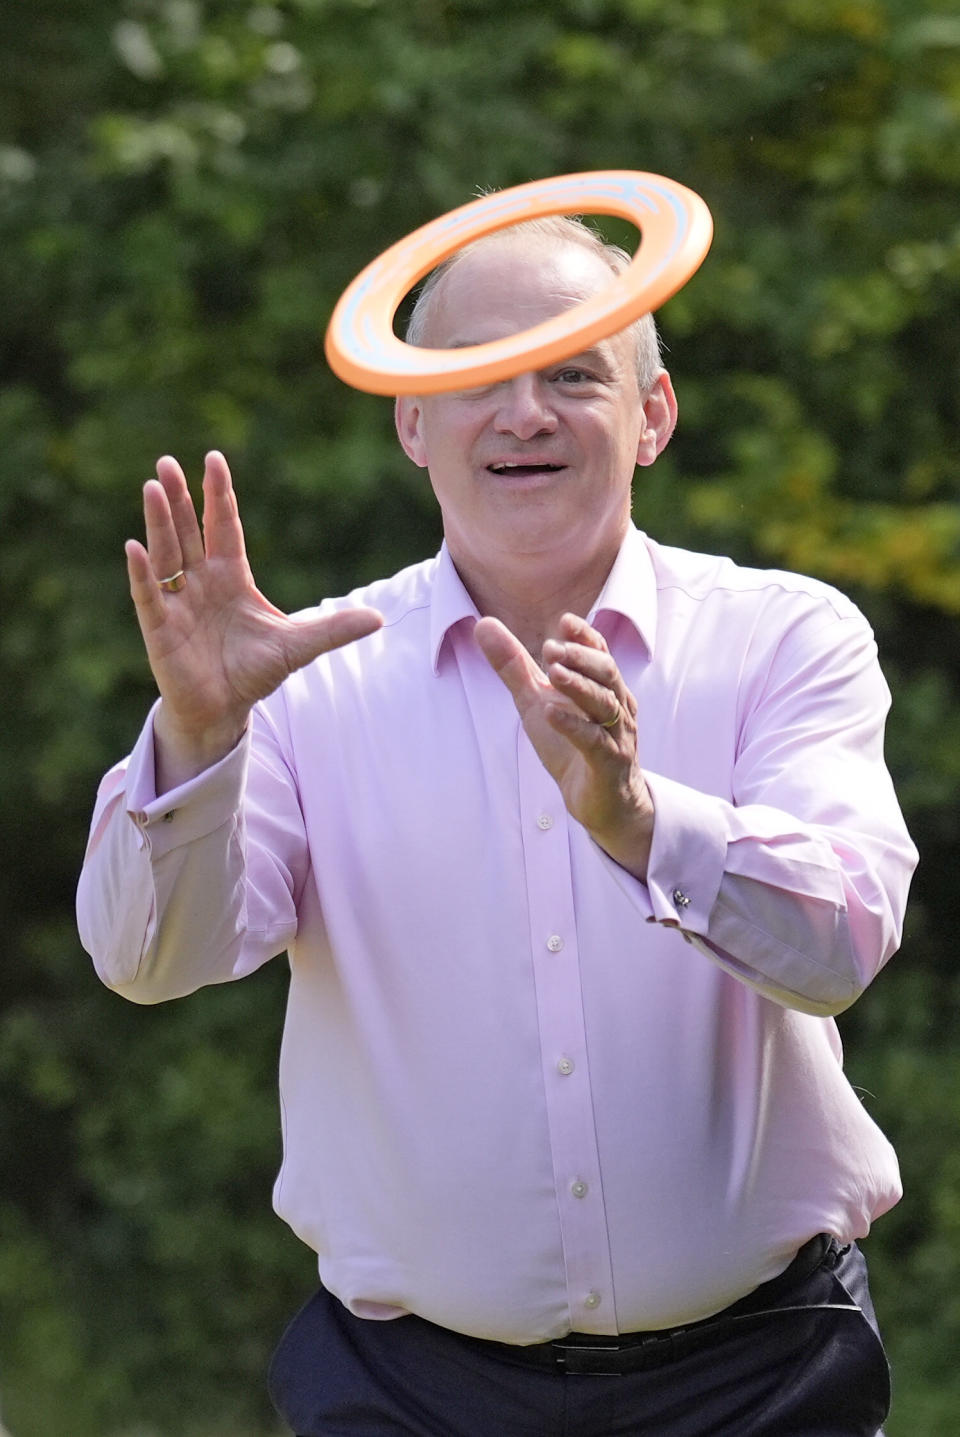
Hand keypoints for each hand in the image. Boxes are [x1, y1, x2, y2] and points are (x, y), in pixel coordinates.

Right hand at [125, 451, 382, 789]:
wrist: (223, 710)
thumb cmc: (254, 672)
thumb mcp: (298, 647)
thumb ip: (333, 629)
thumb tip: (379, 618)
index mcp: (231, 576)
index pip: (223, 526)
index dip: (218, 495)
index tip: (213, 458)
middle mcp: (200, 581)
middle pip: (187, 531)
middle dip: (178, 498)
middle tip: (168, 462)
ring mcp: (177, 602)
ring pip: (166, 553)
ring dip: (159, 522)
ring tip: (153, 486)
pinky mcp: (160, 628)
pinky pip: (148, 595)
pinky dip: (141, 572)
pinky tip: (133, 547)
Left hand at [474, 612, 654, 879]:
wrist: (602, 802)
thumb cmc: (572, 747)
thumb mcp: (536, 702)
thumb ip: (513, 666)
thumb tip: (483, 624)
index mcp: (602, 687)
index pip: (599, 654)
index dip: (585, 637)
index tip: (564, 621)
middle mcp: (616, 706)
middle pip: (606, 673)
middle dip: (580, 658)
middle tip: (550, 647)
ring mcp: (615, 736)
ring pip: (604, 704)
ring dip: (578, 686)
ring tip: (552, 672)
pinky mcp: (608, 764)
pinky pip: (593, 742)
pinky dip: (573, 726)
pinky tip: (551, 715)